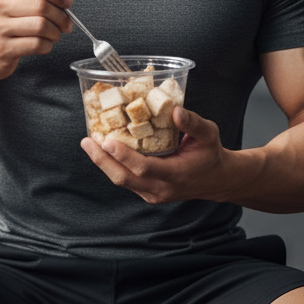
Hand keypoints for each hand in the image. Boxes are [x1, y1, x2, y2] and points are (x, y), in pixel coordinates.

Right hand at [0, 0, 73, 81]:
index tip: (67, 2)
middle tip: (67, 24)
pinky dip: (47, 46)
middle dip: (61, 16)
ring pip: (41, 26)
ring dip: (55, 32)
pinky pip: (36, 44)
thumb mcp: (13, 1)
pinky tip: (44, 45)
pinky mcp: (1, 49)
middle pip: (41, 6)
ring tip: (55, 35)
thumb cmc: (2, 25)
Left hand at [80, 106, 231, 204]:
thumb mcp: (209, 134)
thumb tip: (175, 110)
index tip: (107, 141)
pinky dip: (112, 166)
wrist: (216, 180)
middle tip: (87, 141)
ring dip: (103, 162)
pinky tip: (103, 151)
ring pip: (121, 180)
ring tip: (89, 144)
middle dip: (102, 160)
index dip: (123, 156)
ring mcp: (152, 193)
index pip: (144, 168)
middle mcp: (161, 188)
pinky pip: (126, 180)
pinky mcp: (147, 192)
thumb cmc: (211, 154)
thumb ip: (193, 123)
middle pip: (124, 178)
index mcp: (176, 174)